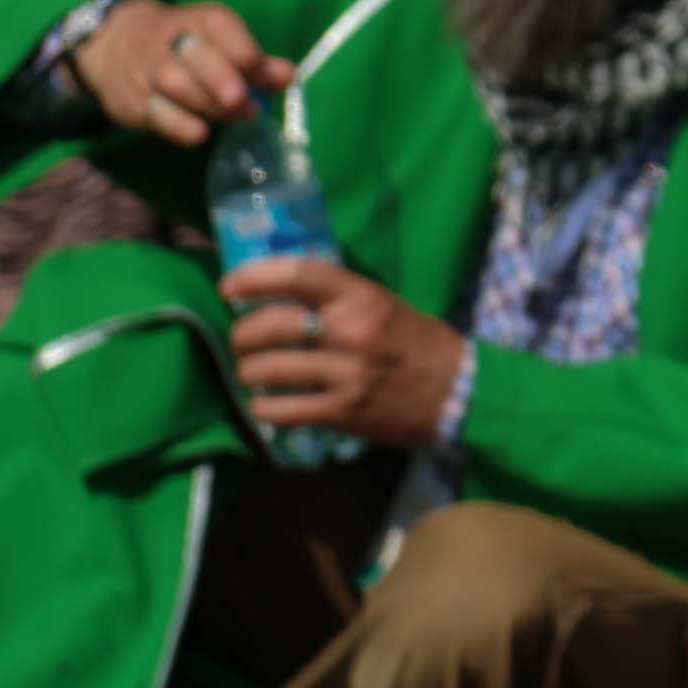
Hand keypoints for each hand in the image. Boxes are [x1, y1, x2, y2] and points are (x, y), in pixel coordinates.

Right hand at [72, 0, 293, 147]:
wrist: (112, 45)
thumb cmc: (184, 44)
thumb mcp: (219, 40)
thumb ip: (256, 61)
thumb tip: (290, 77)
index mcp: (202, 20)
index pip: (225, 30)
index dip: (249, 57)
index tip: (269, 80)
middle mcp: (173, 42)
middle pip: (201, 61)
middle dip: (227, 84)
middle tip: (251, 106)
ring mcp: (150, 72)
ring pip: (182, 89)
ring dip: (213, 108)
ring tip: (238, 116)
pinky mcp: (135, 101)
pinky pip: (159, 115)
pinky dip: (181, 127)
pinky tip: (201, 133)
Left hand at [224, 257, 465, 448]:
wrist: (457, 393)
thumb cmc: (417, 344)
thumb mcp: (384, 306)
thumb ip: (338, 299)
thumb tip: (279, 294)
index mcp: (364, 298)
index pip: (300, 274)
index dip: (255, 277)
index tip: (230, 286)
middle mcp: (352, 332)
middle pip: (270, 325)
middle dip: (242, 335)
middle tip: (242, 341)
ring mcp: (345, 375)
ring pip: (266, 370)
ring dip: (247, 372)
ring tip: (252, 373)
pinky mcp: (341, 413)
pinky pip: (279, 411)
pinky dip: (262, 408)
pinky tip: (267, 404)